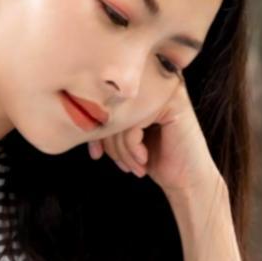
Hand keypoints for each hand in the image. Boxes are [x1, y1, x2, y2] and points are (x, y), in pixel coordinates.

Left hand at [87, 75, 218, 195]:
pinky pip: (133, 125)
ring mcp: (165, 89)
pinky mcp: (172, 103)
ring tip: (133, 166)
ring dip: (122, 151)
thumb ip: (106, 120)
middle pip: (111, 107)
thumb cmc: (154, 158)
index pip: (105, 100)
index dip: (96, 129)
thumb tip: (73, 118)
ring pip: (121, 117)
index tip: (95, 153)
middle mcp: (154, 80)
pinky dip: (133, 149)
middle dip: (109, 143)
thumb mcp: (124, 136)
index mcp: (141, 86)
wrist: (187, 180)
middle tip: (120, 164)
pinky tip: (144, 160)